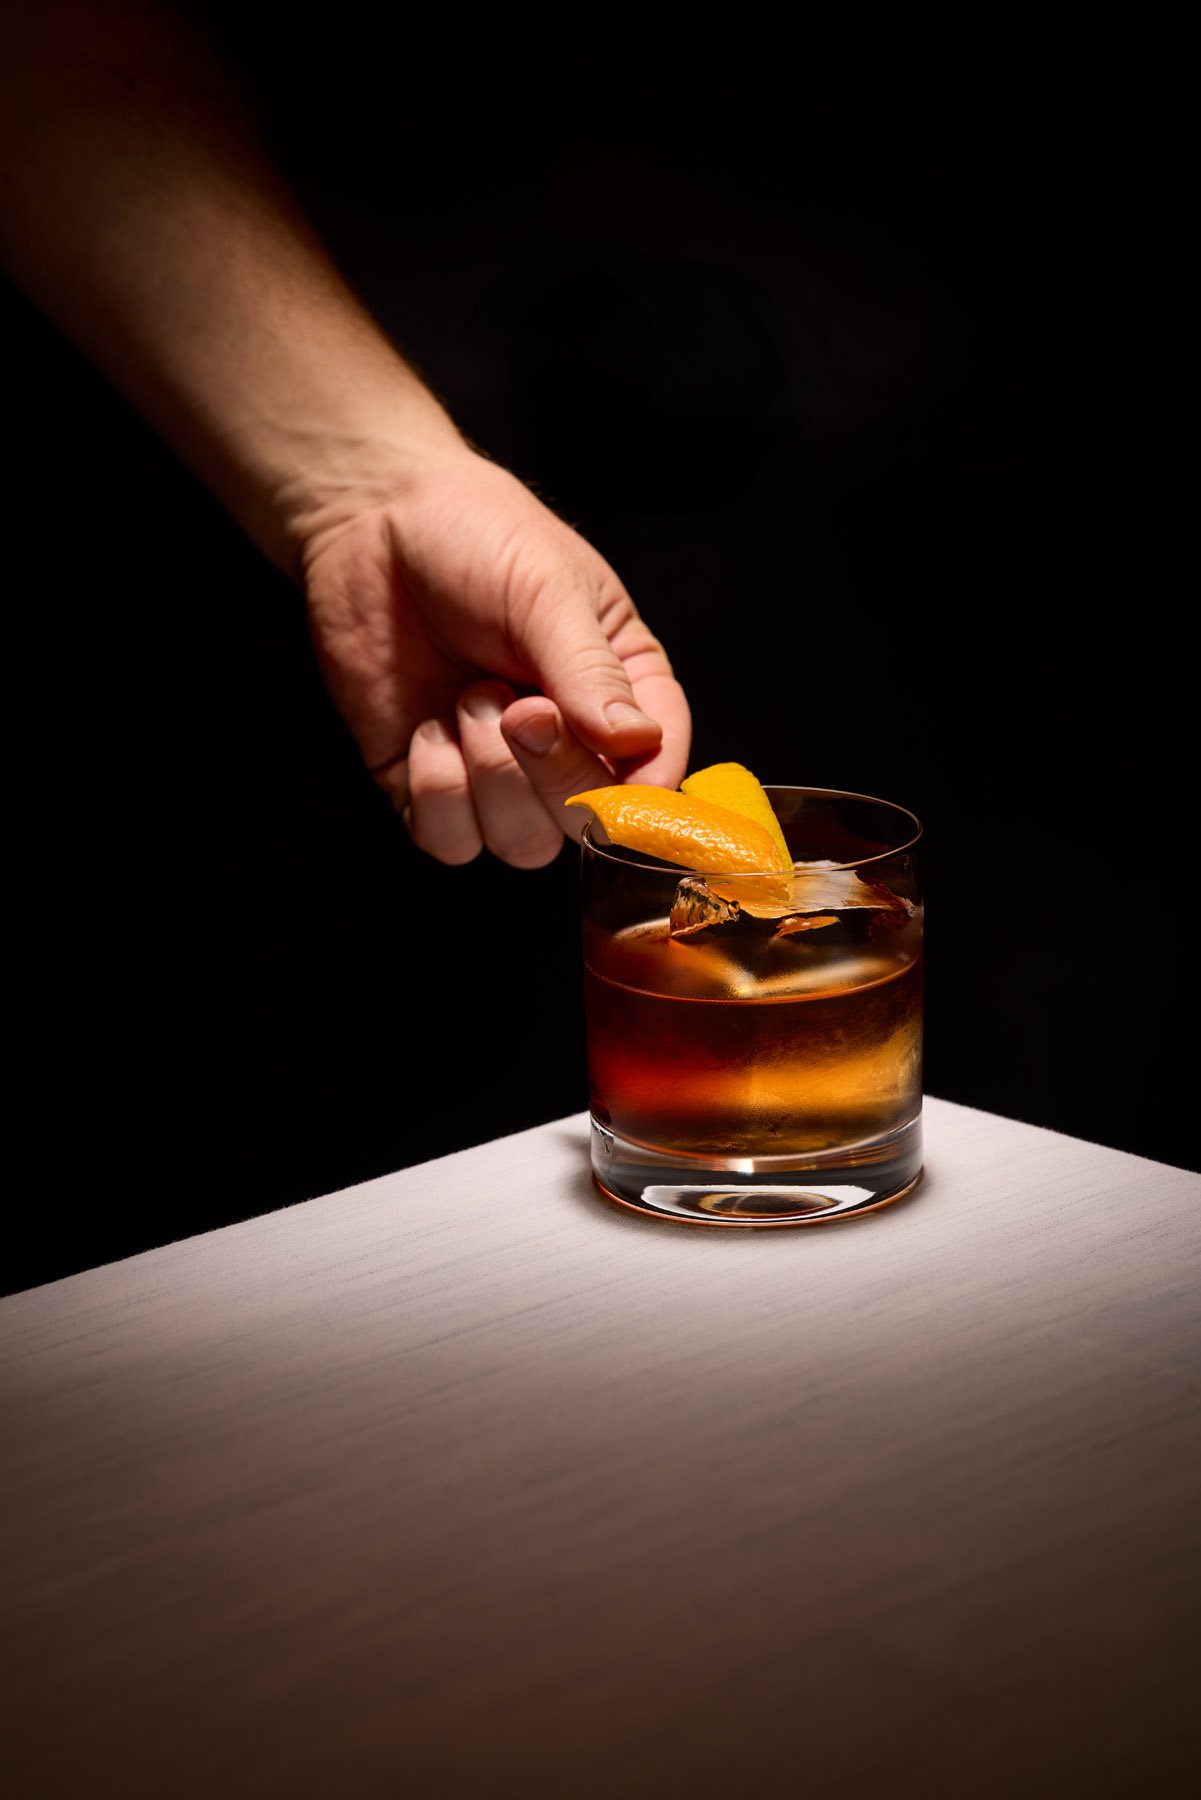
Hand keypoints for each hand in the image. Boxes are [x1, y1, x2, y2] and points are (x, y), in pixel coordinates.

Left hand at [301, 446, 690, 866]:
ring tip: (469, 695)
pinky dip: (436, 791)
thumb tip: (637, 743)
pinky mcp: (431, 784)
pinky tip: (427, 728)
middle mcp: (570, 743)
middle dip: (555, 775)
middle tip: (519, 707)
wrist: (372, 521)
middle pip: (588, 824)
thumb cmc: (475, 535)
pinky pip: (450, 840)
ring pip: (522, 844)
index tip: (613, 761)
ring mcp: (500, 771)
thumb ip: (591, 671)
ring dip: (490, 775)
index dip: (641, 791)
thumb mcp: (549, 590)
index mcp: (624, 691)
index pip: (657, 774)